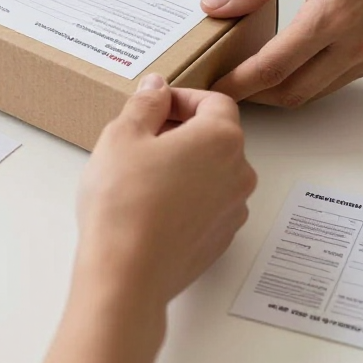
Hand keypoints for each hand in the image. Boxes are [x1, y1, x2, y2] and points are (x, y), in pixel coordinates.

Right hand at [74, 74, 255, 305]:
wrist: (127, 275)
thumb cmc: (124, 202)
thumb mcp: (122, 135)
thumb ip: (145, 103)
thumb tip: (157, 87)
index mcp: (221, 139)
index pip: (213, 101)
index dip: (181, 98)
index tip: (152, 106)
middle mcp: (239, 173)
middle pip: (216, 137)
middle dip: (181, 130)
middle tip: (140, 138)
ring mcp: (233, 210)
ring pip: (212, 172)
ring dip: (184, 164)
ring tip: (141, 174)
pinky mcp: (220, 239)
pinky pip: (207, 204)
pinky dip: (186, 196)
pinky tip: (150, 206)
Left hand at [201, 0, 362, 106]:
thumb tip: (217, 5)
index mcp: (330, 16)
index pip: (272, 68)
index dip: (238, 83)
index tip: (215, 88)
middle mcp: (354, 43)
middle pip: (293, 92)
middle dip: (255, 95)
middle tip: (228, 84)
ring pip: (315, 92)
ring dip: (281, 90)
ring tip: (252, 75)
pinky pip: (336, 80)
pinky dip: (308, 79)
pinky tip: (290, 62)